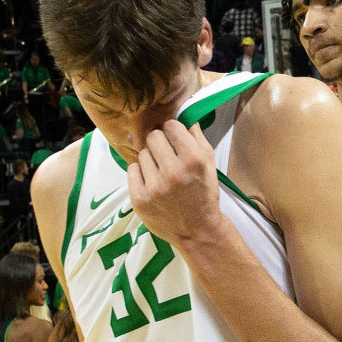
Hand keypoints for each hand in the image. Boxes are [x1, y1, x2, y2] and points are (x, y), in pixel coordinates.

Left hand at [128, 120, 225, 246]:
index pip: (171, 126)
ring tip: (161, 174)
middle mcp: (173, 172)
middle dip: (160, 144)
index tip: (175, 141)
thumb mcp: (209, 164)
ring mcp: (154, 187)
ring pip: (142, 154)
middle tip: (167, 157)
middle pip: (153, 137)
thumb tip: (182, 111)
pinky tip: (152, 183)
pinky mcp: (139, 199)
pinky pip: (132, 170)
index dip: (173, 132)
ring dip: (150, 160)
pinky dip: (140, 174)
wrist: (197, 230)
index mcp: (193, 160)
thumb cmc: (204, 194)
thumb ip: (196, 136)